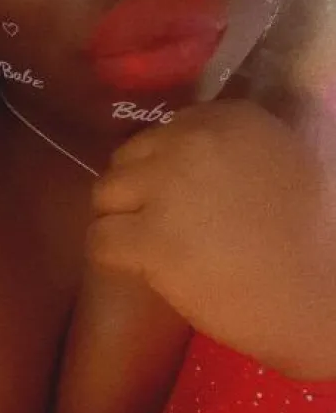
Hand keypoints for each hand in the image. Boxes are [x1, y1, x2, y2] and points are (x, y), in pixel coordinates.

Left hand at [88, 101, 335, 376]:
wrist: (324, 293)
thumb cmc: (313, 239)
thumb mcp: (284, 163)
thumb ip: (234, 151)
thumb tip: (189, 162)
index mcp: (230, 119)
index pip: (163, 134)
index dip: (160, 169)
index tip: (172, 197)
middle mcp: (191, 143)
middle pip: (127, 160)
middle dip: (134, 193)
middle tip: (155, 224)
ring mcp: (168, 189)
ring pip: (105, 195)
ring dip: (119, 221)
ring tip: (144, 249)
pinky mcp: (153, 239)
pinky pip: (100, 240)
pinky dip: (110, 256)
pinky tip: (137, 269)